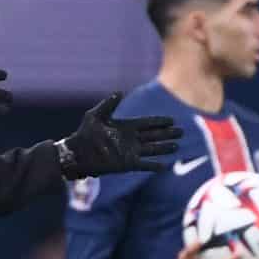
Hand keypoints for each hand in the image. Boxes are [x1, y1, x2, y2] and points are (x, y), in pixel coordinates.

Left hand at [59, 93, 179, 177]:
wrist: (77, 154)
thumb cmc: (84, 134)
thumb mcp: (95, 116)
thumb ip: (109, 105)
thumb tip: (120, 92)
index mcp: (125, 126)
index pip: (147, 123)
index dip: (159, 122)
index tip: (172, 120)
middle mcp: (130, 139)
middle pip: (154, 135)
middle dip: (167, 134)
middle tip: (181, 132)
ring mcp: (130, 152)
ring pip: (152, 149)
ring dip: (164, 148)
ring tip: (176, 146)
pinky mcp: (127, 164)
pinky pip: (144, 165)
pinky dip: (154, 166)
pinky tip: (165, 166)